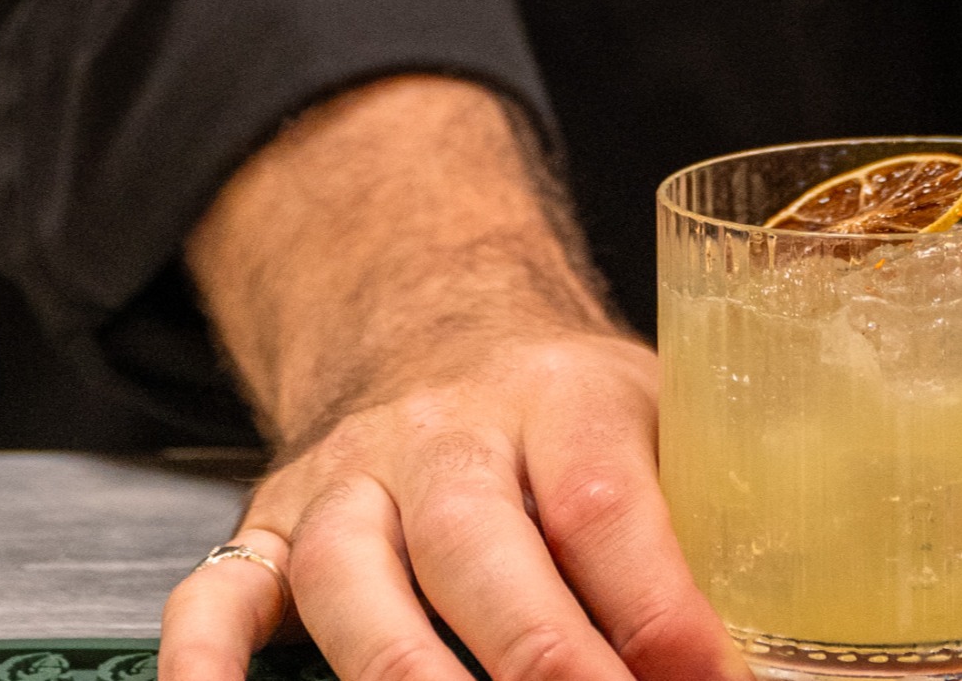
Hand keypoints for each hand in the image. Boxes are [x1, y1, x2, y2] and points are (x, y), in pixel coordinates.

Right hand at [159, 322, 747, 680]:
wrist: (437, 317)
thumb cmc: (566, 411)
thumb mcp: (655, 420)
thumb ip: (696, 521)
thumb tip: (757, 656)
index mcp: (563, 399)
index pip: (605, 500)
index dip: (657, 604)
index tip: (710, 676)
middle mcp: (445, 436)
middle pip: (479, 548)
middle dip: (542, 661)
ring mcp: (347, 482)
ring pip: (354, 580)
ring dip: (409, 678)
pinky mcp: (268, 530)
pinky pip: (215, 598)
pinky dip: (204, 668)